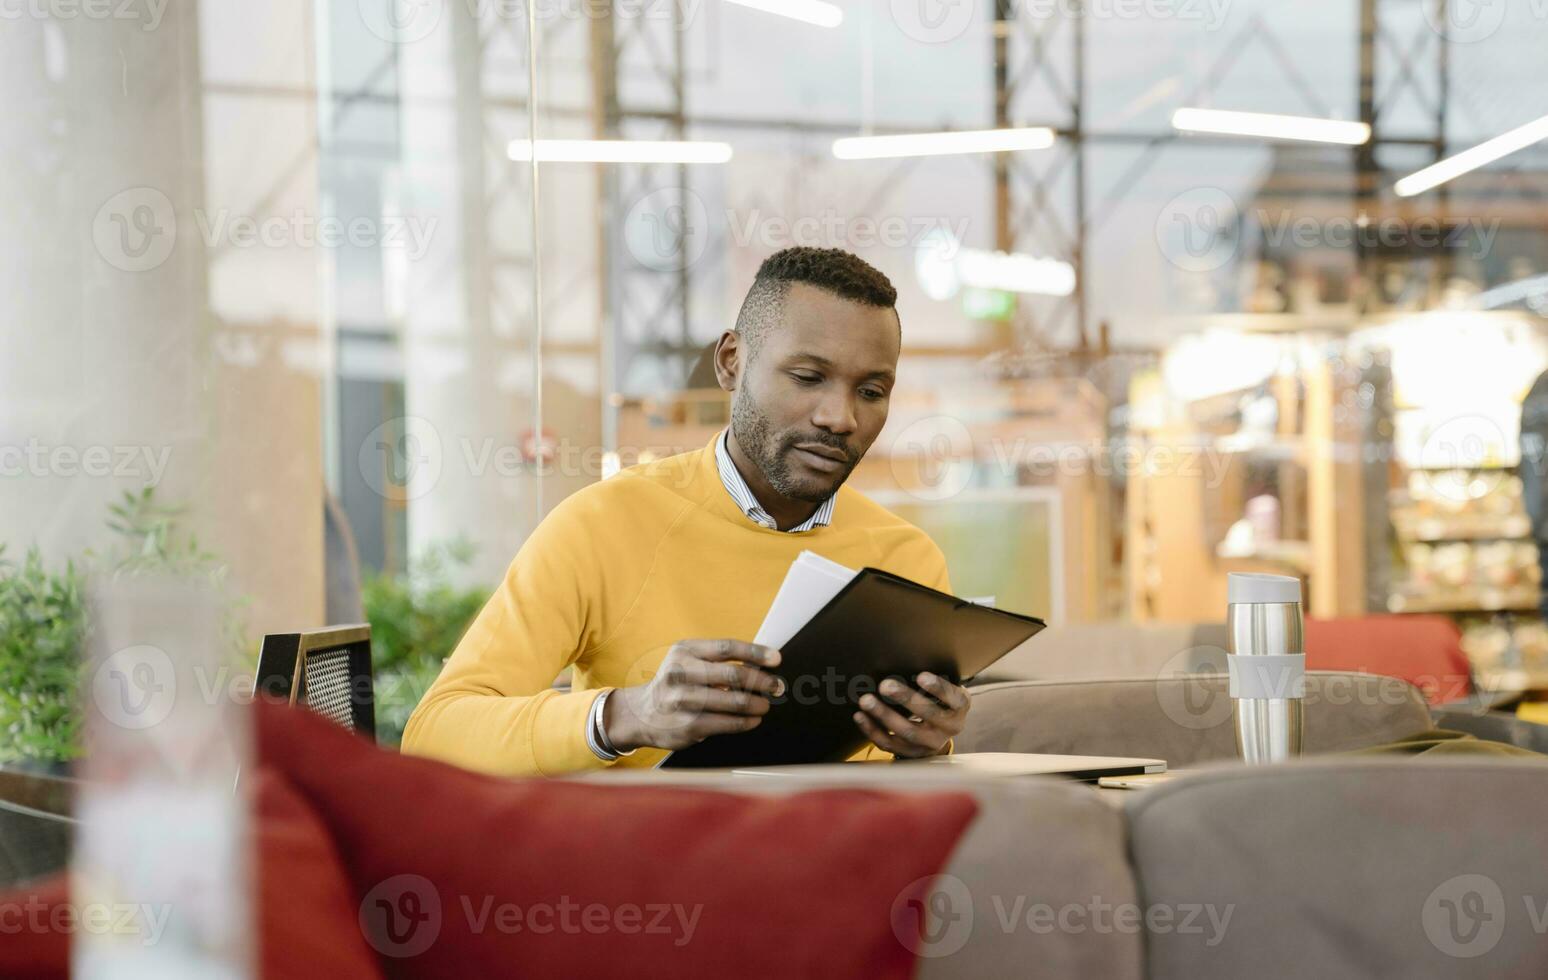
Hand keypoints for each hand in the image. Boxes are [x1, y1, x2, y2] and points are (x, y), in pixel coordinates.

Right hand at [605, 639, 784, 751]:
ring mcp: (683, 701)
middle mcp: (681, 673)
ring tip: (765, 704)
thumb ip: (717, 661)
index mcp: (684, 651)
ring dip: (756, 704)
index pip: (726, 647)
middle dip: (762, 681)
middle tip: (777, 686)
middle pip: (733, 674)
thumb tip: (760, 664)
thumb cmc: (675, 683)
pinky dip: (746, 722)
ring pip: (733, 701)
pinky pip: (727, 723)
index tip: (776, 659)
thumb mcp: (687, 662)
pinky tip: (753, 719)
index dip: (755, 652)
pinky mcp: (688, 725)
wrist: (640, 713)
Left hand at [852, 672, 969, 758]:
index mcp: (959, 708)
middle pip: (928, 715)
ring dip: (884, 715)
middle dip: (906, 699)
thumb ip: (931, 680)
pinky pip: (890, 744)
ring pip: (907, 731)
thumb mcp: (945, 690)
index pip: (955, 699)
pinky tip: (860, 716)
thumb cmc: (940, 700)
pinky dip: (873, 730)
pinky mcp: (912, 752)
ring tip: (866, 700)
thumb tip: (904, 658)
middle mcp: (949, 728)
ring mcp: (930, 743)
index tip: (922, 676)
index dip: (938, 688)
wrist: (940, 731)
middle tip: (885, 685)